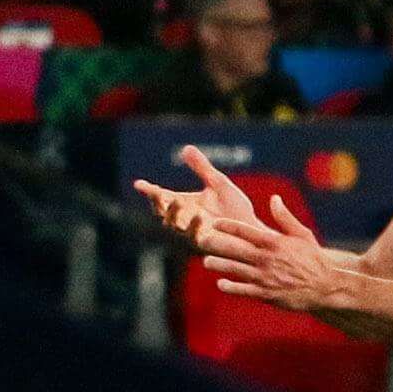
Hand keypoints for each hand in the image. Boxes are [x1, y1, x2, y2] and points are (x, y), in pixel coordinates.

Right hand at [131, 140, 253, 246]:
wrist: (253, 230)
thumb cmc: (235, 209)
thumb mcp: (218, 183)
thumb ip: (201, 168)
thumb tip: (185, 148)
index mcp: (186, 204)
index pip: (162, 197)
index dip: (149, 191)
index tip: (138, 184)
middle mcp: (185, 218)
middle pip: (163, 212)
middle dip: (157, 203)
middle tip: (156, 193)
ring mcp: (193, 232)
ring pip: (174, 225)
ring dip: (173, 213)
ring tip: (175, 200)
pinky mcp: (205, 243)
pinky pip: (195, 236)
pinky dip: (194, 226)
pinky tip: (198, 216)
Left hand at [191, 162, 350, 311]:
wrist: (326, 285)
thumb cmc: (314, 258)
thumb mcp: (302, 234)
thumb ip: (284, 217)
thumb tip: (273, 198)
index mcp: (275, 242)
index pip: (247, 231)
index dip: (229, 226)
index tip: (215, 223)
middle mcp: (267, 259)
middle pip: (236, 250)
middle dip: (217, 245)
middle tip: (202, 240)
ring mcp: (266, 277)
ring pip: (236, 270)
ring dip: (220, 265)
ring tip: (206, 261)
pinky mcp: (267, 293)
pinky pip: (244, 290)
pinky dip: (231, 287)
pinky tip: (220, 283)